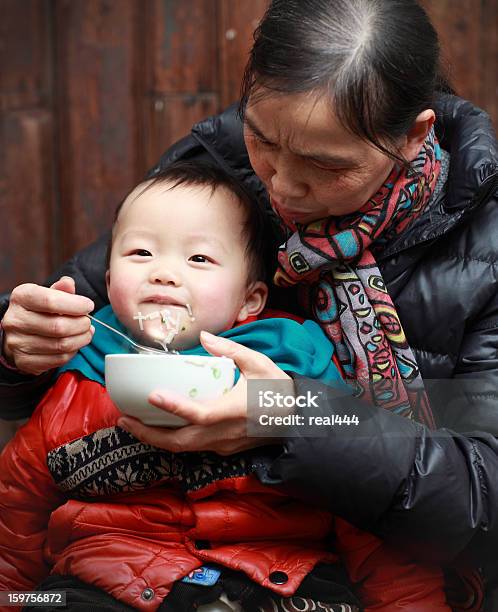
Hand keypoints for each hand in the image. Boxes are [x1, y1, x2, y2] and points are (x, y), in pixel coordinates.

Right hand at [2, 277, 94, 374]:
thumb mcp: (47, 294)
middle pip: (58, 326)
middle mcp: (15, 320)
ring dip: (81, 339)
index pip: (50, 301)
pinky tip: (75, 343)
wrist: (19, 333)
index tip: (88, 306)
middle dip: (82, 324)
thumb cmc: (39, 310)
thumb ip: (61, 289)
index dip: (75, 304)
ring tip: (86, 332)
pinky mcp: (25, 361)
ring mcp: (18, 343)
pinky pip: (59, 359)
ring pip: (61, 345)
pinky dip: (73, 351)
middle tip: (88, 321)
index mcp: (21, 298)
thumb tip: (69, 283)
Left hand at [117, 330, 291, 454]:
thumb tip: (203, 337)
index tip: (153, 395)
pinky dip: (170, 440)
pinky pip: (191, 448)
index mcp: (234, 410)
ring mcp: (223, 445)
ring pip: (183, 449)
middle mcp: (225, 433)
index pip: (200, 414)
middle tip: (125, 419)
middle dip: (149, 434)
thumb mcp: (259, 364)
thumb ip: (230, 350)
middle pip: (181, 441)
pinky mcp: (223, 449)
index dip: (175, 407)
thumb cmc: (278, 390)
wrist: (297, 420)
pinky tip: (157, 427)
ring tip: (132, 424)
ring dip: (155, 439)